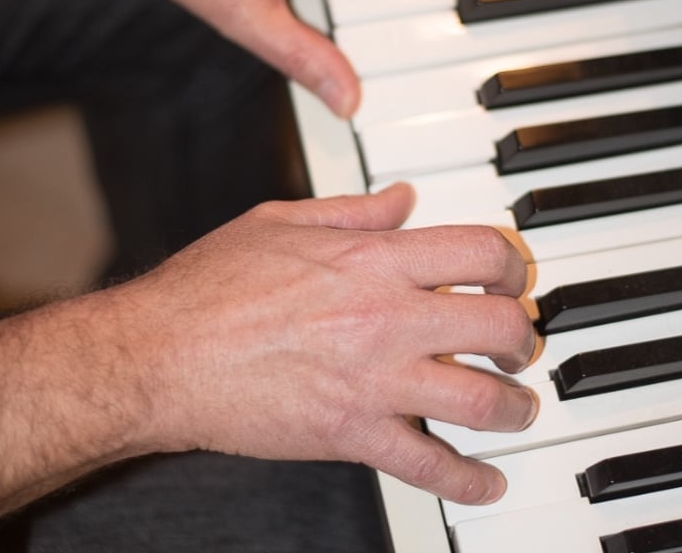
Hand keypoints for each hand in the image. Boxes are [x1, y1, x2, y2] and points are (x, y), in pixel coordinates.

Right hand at [130, 184, 536, 504]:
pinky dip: (469, 482)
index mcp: (372, 258)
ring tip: (517, 408)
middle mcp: (386, 316)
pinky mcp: (350, 435)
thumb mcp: (281, 221)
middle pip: (500, 325)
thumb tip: (402, 198)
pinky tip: (485, 483)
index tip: (511, 279)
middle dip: (523, 338)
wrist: (158, 354)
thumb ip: (354, 209)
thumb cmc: (209, 286)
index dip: (512, 265)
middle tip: (516, 346)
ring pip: (482, 402)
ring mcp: (373, 380)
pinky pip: (429, 467)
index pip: (481, 251)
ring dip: (516, 408)